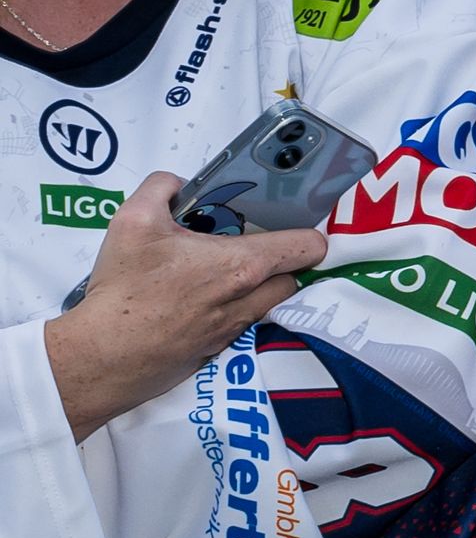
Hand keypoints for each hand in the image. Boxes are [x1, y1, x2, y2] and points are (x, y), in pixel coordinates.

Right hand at [47, 179, 328, 432]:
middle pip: (293, 276)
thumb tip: (178, 184)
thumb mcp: (133, 220)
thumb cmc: (125, 287)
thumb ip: (161, 188)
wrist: (103, 354)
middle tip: (249, 248)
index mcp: (243, 264)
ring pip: (268, 303)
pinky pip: (239, 325)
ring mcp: (235, 329)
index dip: (305, 233)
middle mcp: (249, 299)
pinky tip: (197, 303)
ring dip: (257, 288)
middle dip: (280, 262)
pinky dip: (230, 312)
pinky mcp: (216, 351)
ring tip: (222, 275)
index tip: (287, 225)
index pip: (310, 246)